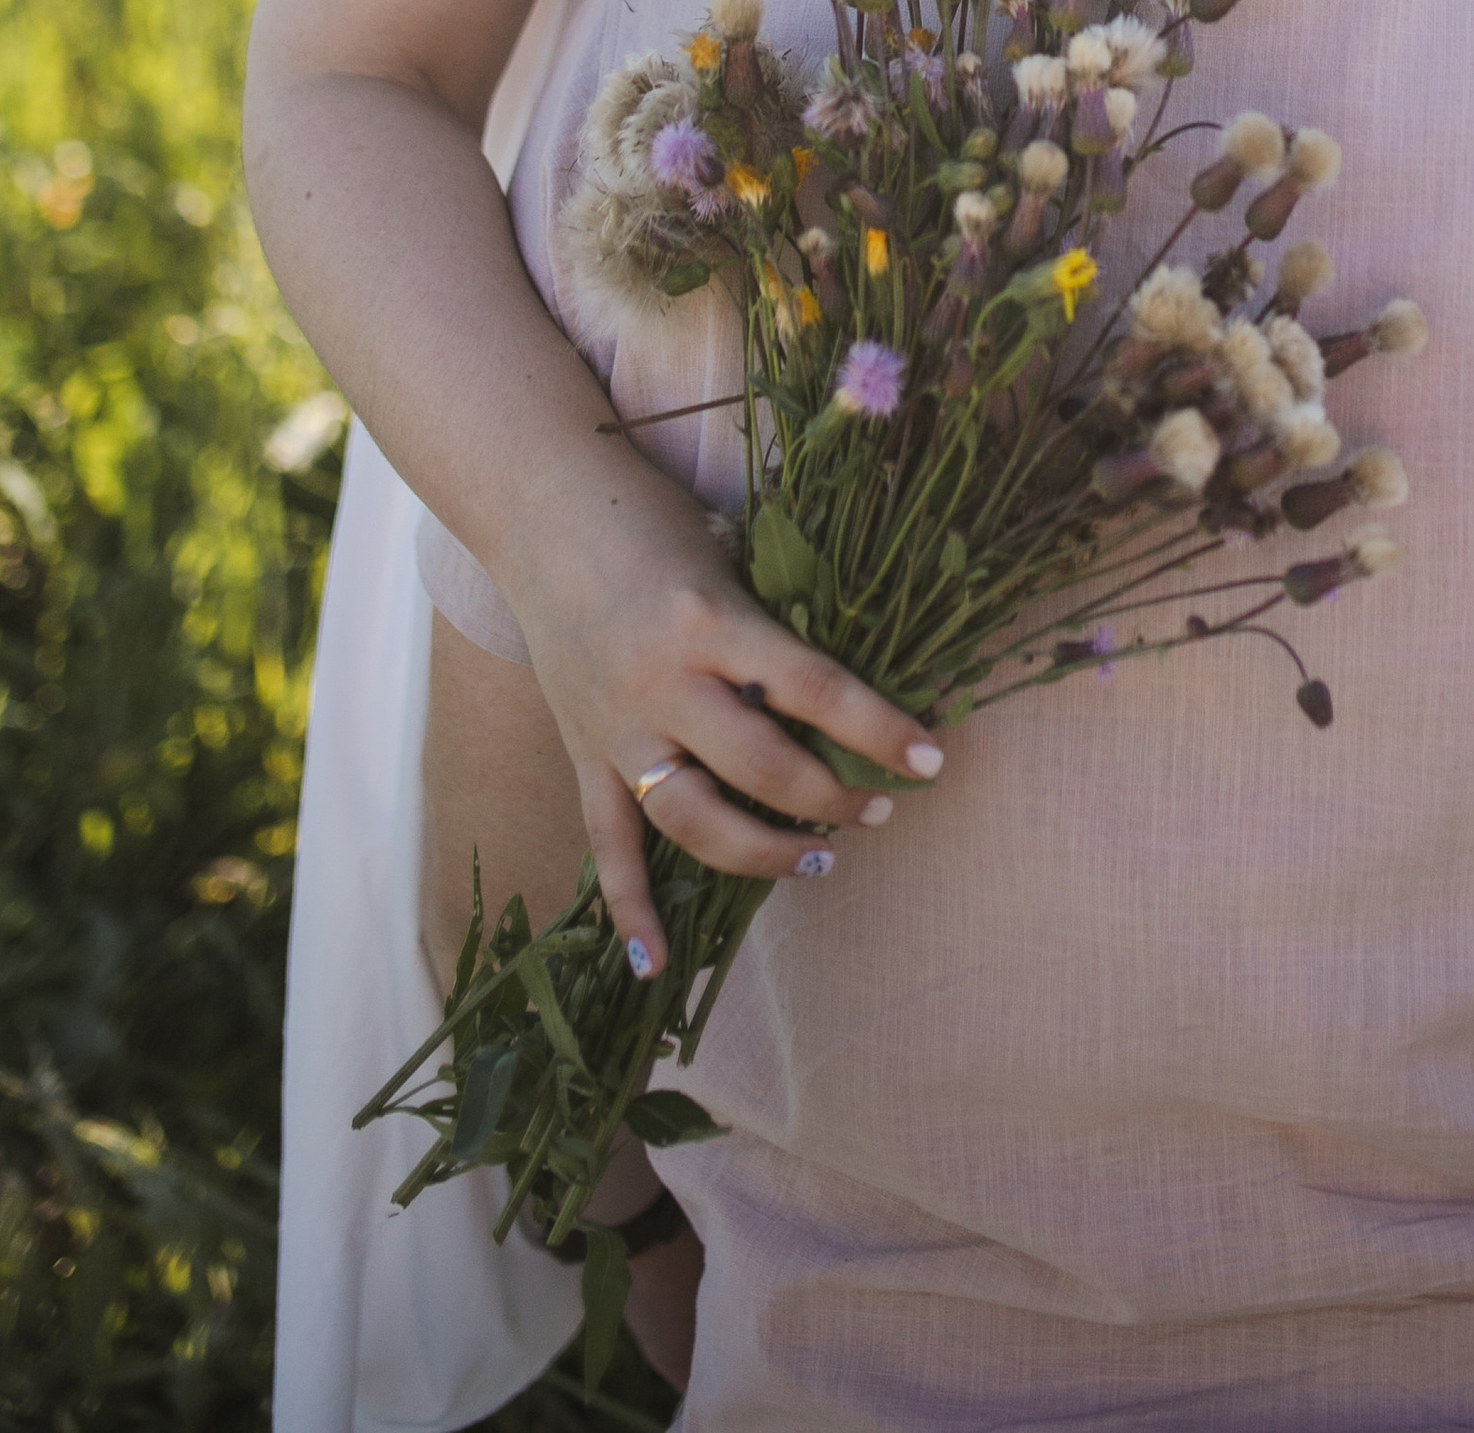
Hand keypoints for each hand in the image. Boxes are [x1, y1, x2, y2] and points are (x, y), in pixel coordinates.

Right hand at [508, 464, 945, 977]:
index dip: (880, 730)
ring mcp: (614, 723)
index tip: (932, 761)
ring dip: (761, 852)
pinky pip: (606, 843)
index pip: (813, 690)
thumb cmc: (650, 516)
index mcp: (710, 620)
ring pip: (692, 819)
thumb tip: (841, 695)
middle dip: (831, 798)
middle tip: (879, 810)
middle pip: (760, 767)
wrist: (541, 506)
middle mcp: (662, 681)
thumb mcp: (726, 555)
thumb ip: (770, 625)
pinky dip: (630, 908)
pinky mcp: (579, 749)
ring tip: (817, 859)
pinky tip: (656, 966)